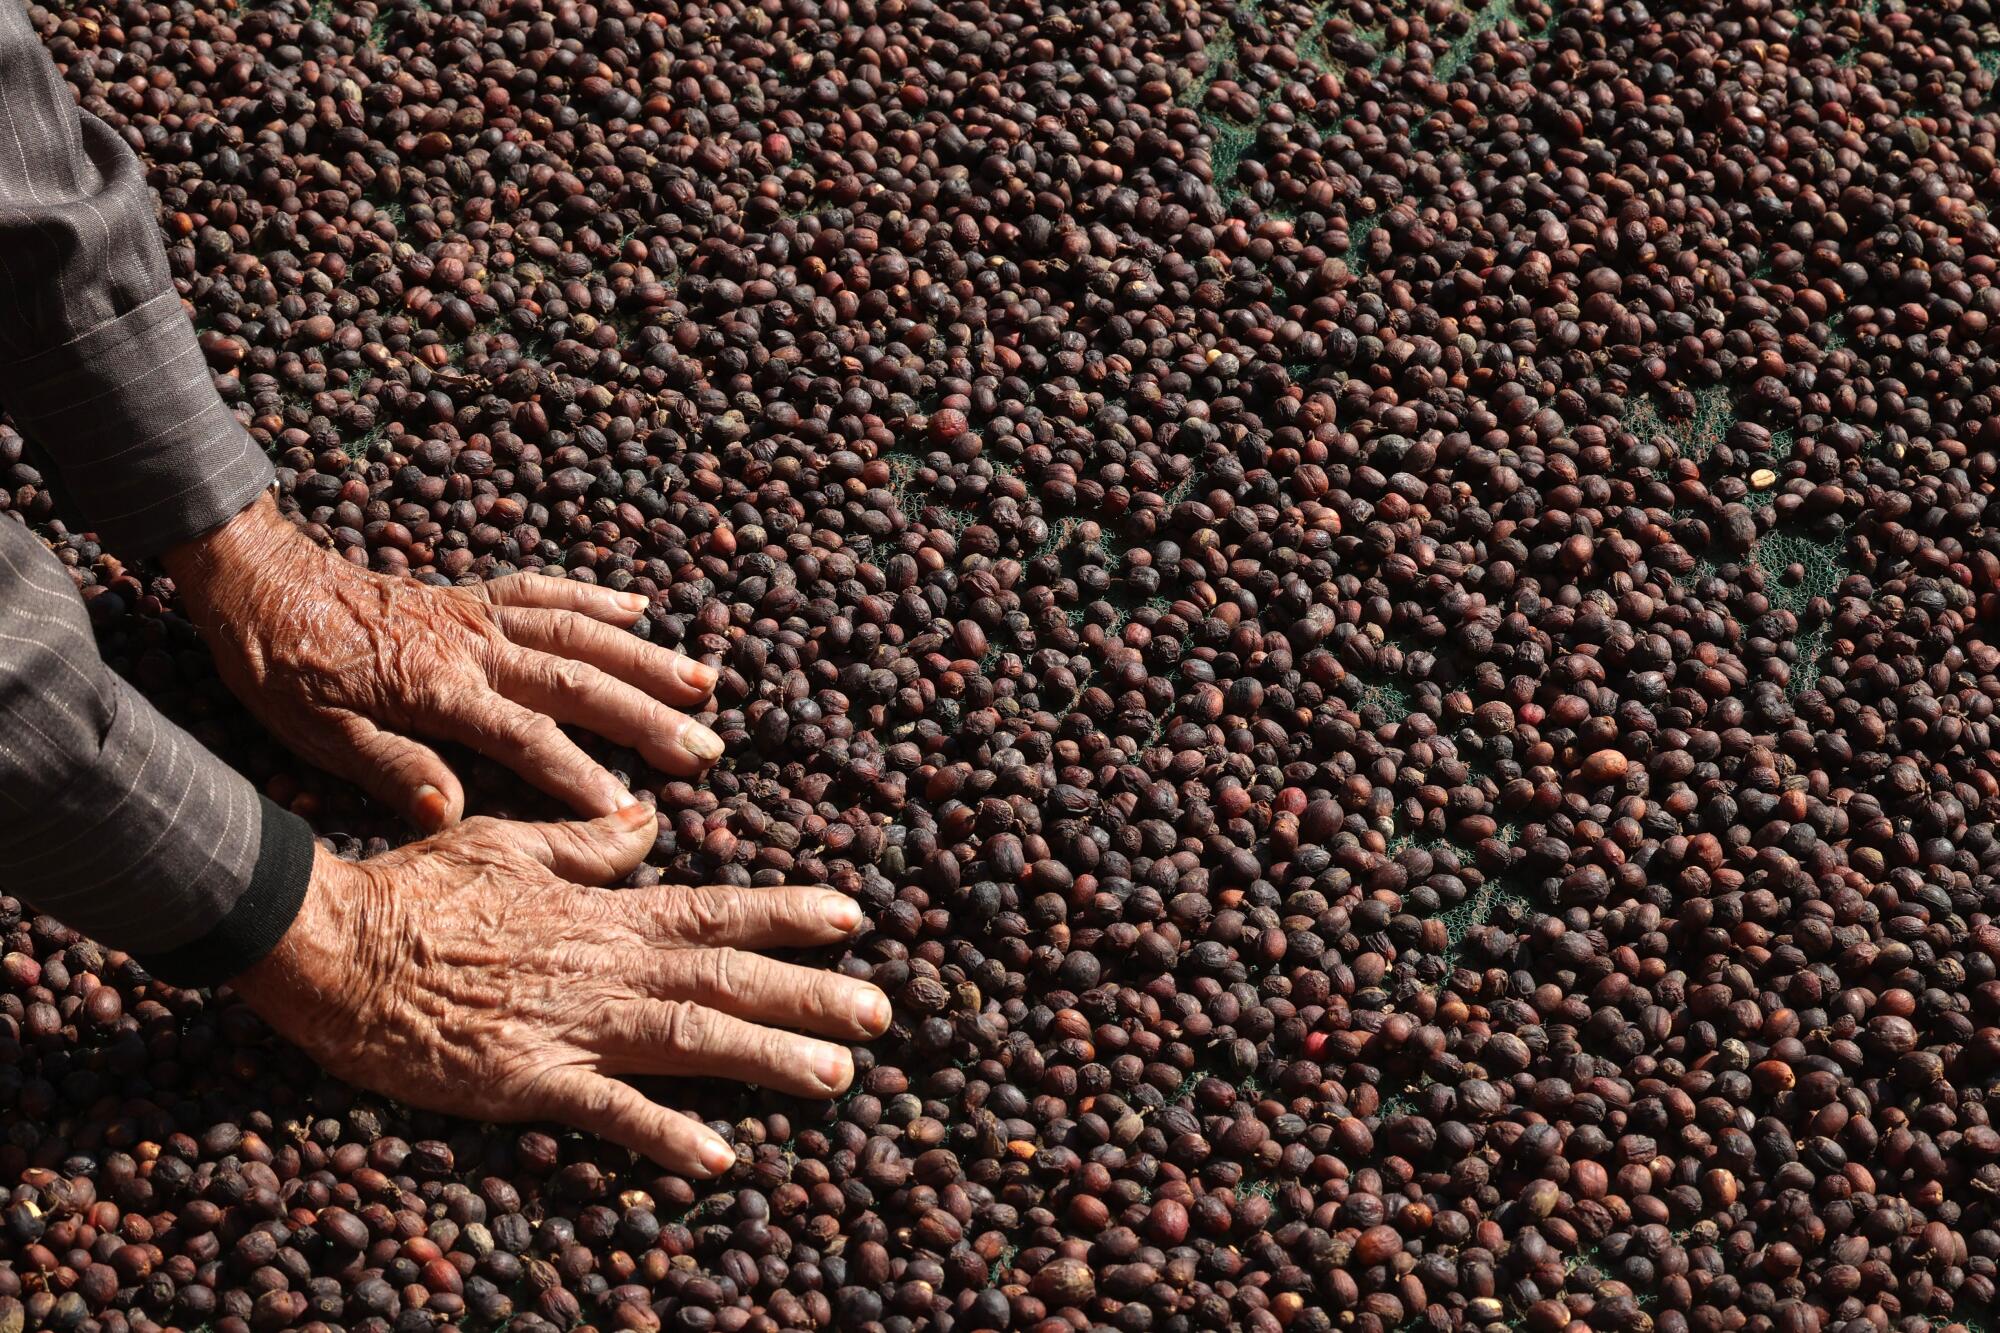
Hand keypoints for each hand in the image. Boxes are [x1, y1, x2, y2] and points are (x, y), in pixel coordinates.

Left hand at [164, 493, 721, 828]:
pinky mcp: (472, 593)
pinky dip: (595, 596)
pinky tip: (641, 607)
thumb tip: (453, 810)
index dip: (583, 778)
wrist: (257, 580)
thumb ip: (392, 769)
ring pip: (579, 633)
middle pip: (577, 683)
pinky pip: (545, 588)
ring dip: (645, 659)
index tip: (634, 812)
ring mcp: (478, 614)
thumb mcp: (317, 736)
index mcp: (437, 690)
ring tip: (703, 683)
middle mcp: (473, 647)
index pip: (528, 740)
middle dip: (648, 718)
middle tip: (706, 750)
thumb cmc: (283, 669)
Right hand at [234, 804, 889, 1175]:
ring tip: (837, 1078)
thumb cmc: (411, 889)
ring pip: (688, 1037)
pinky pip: (606, 1109)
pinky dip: (662, 1131)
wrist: (328, 941)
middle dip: (809, 995)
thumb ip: (586, 844)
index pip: (713, 908)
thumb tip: (648, 823)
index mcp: (600, 912)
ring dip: (767, 1058)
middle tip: (880, 1012)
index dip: (786, 914)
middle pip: (724, 976)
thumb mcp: (507, 843)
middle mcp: (601, 966)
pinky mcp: (522, 1078)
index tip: (852, 917)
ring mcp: (567, 1024)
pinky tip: (715, 1156)